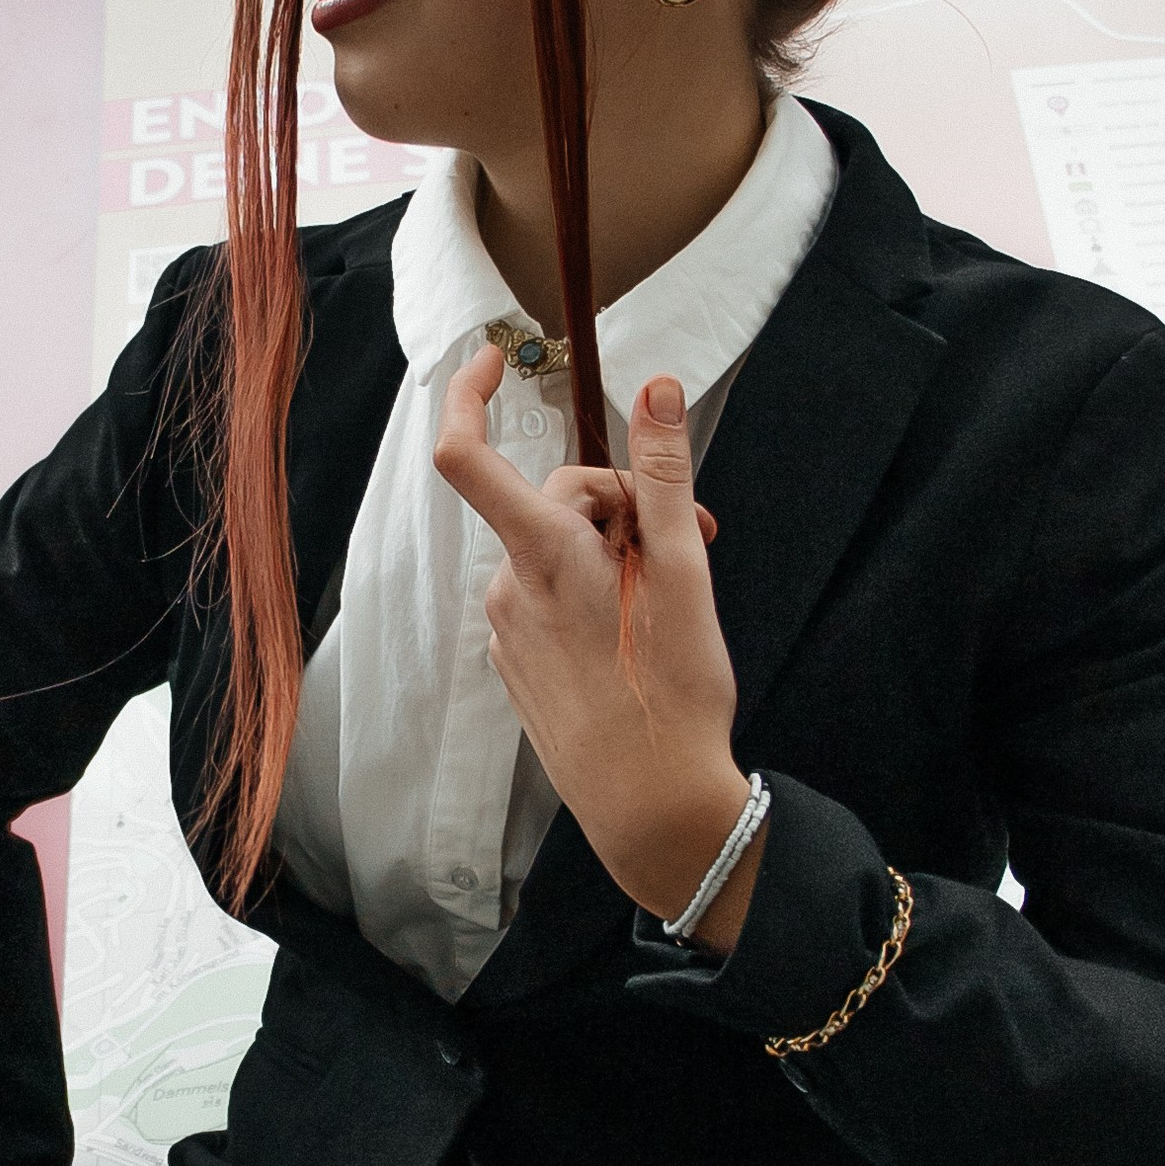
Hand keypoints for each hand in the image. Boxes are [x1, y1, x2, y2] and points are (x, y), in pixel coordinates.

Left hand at [431, 352, 768, 946]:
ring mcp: (510, 631)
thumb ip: (665, 476)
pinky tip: (640, 631)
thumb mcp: (686, 573)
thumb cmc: (674, 694)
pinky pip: (551, 597)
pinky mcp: (520, 665)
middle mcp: (511, 589)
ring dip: (614, 550)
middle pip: (556, 500)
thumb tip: (658, 389)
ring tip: (675, 592)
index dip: (468, 396)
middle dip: (624, 500)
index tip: (495, 358)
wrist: (653, 807)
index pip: (468, 456)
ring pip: (557, 551)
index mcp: (545, 557)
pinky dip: (594, 592)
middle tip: (696, 533)